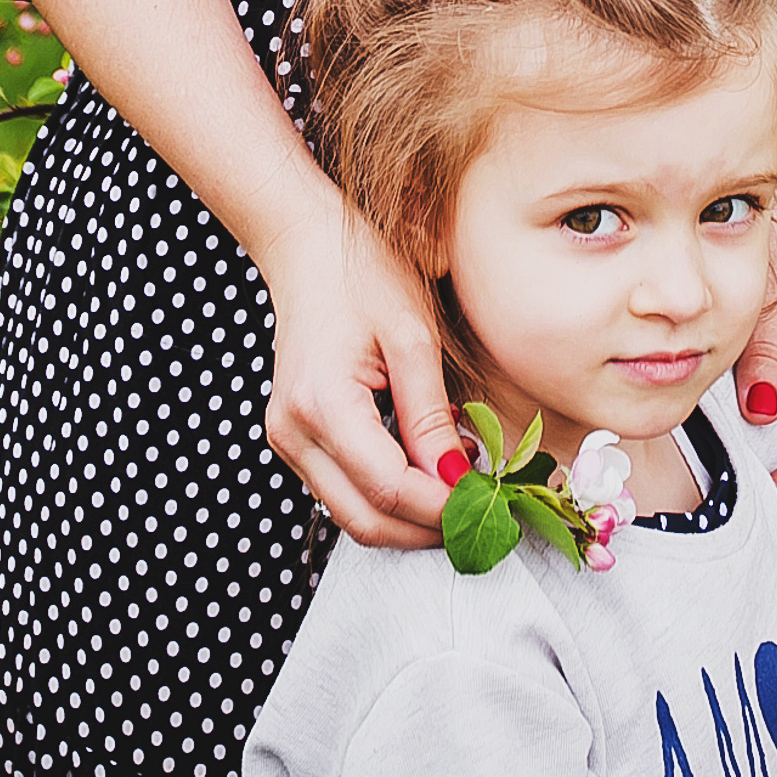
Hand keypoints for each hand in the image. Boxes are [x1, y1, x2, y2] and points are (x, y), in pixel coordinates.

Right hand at [260, 179, 455, 550]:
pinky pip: (341, 490)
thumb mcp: (412, 336)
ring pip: (351, 514)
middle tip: (482, 514)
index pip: (388, 488)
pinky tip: (424, 473)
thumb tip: (457, 479)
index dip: (442, 506)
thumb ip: (431, 414)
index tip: (489, 499)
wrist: (305, 248)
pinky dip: (385, 496)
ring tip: (459, 493)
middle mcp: (293, 433)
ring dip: (407, 518)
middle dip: (426, 529)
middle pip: (365, 520)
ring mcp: (287, 440)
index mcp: (321, 405)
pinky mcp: (293, 439)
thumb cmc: (363, 277)